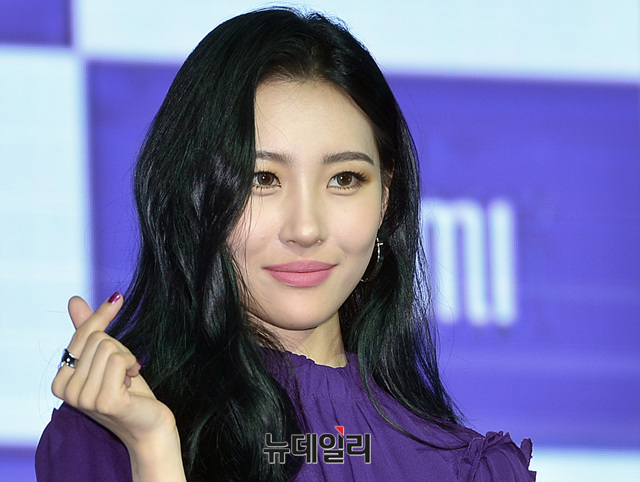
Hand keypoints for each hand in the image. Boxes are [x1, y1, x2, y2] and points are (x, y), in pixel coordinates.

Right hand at [52, 293, 185, 480]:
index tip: (118, 298)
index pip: (82, 334)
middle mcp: (66, 392)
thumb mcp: (106, 358)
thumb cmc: (128, 390)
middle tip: (124, 372)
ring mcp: (84, 398)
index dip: (102, 316)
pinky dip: (132, 365)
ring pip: (109, 348)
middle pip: (99, 339)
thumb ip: (88, 331)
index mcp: (60, 381)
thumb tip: (74, 300)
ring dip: (127, 359)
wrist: (149, 423)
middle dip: (120, 349)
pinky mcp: (105, 401)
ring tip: (127, 380)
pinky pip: (119, 360)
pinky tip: (131, 385)